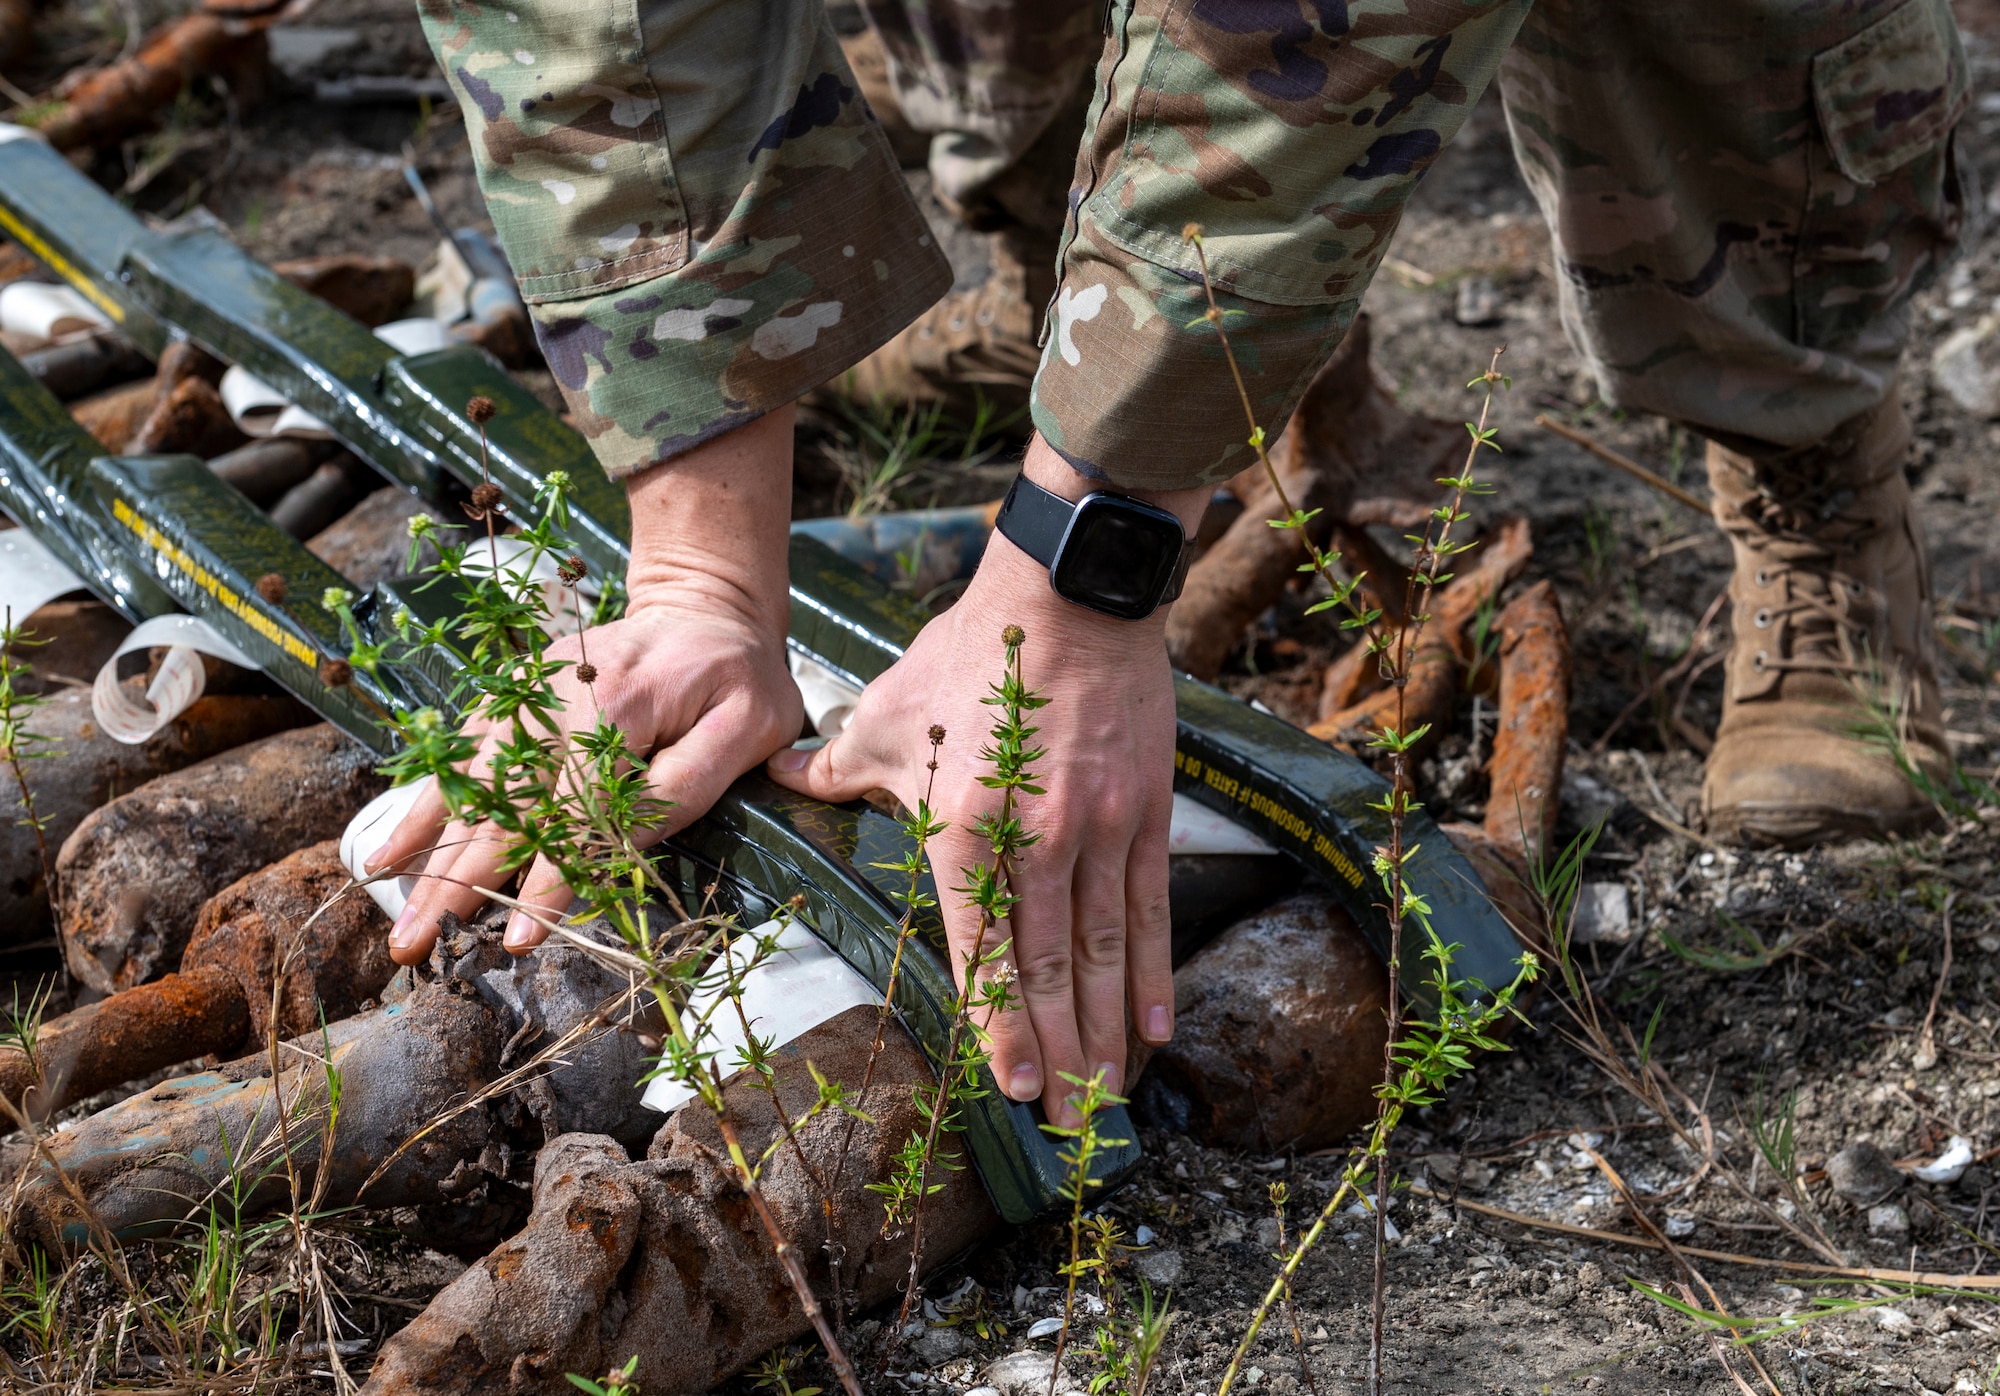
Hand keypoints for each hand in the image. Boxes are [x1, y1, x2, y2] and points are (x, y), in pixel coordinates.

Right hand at [367, 407, 800, 964]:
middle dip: (456, 884)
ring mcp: (523, 699)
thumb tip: (621, 845)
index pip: (571, 811)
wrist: (703, 605)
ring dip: (429, 859)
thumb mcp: (746, 727)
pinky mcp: (509, 701)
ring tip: (400, 922)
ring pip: (466, 789)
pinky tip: (387, 855)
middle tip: (418, 948)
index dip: (546, 879)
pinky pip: (457, 761)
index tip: (518, 938)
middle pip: (500, 807)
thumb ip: (686, 784)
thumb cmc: (738, 676)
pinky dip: (421, 809)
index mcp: (616, 708)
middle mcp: (554, 701)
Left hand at [766, 437, 1206, 1123]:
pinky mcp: (1144, 813)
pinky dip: (1151, 972)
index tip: (1008, 1089)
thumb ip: (835, 766)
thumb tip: (778, 777)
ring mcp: (1099, 832)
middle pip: (1048, 972)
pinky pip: (1149, 909)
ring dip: (1106, 1033)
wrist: (1068, 597)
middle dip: (1059, 1057)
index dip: (998, 1027)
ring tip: (1110, 1099)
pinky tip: (1156, 1027)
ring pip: (1102, 954)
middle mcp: (1036, 843)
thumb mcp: (887, 715)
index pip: (982, 952)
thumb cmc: (971, 657)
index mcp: (964, 830)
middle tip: (1069, 1124)